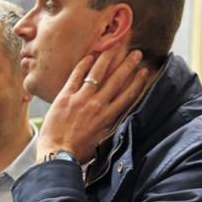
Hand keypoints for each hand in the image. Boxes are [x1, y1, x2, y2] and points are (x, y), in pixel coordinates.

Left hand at [37, 47, 148, 164]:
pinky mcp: (65, 97)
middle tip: (136, 53)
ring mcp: (81, 99)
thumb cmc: (77, 152)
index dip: (138, 82)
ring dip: (109, 57)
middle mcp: (97, 105)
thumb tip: (116, 118)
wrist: (57, 155)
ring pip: (98, 72)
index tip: (145, 71)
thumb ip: (108, 127)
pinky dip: (84, 64)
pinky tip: (91, 55)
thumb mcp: (100, 141)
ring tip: (116, 46)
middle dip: (128, 64)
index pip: (127, 95)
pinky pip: (76, 75)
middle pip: (116, 80)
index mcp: (107, 117)